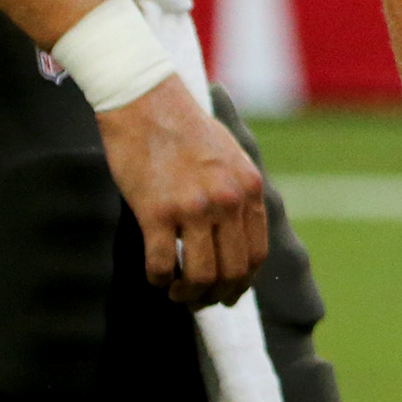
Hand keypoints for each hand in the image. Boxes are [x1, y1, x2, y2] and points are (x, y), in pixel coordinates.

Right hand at [93, 74, 267, 307]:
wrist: (145, 100)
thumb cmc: (184, 127)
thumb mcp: (231, 154)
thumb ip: (239, 192)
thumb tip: (240, 233)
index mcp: (248, 188)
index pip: (256, 254)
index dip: (242, 282)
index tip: (227, 291)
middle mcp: (226, 201)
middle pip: (231, 272)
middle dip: (216, 295)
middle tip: (199, 301)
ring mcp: (192, 207)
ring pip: (200, 276)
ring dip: (188, 294)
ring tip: (177, 291)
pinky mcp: (155, 212)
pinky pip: (161, 266)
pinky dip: (159, 280)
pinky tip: (156, 276)